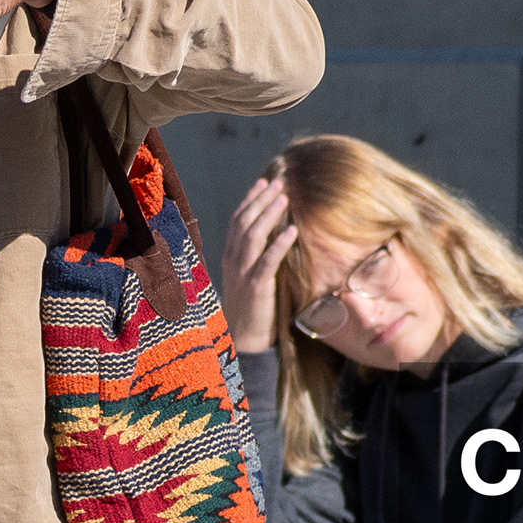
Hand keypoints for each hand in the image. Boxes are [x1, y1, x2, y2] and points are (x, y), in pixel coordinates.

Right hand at [223, 168, 298, 354]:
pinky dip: (279, 244)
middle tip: (278, 182)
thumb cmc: (253, 309)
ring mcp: (242, 273)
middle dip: (261, 200)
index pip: (238, 221)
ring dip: (269, 214)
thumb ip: (258, 257)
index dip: (250, 200)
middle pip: (245, 222)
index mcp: (230, 256)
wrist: (243, 340)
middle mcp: (233, 260)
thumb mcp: (251, 278)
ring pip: (253, 236)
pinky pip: (268, 261)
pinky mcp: (256, 287)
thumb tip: (277, 237)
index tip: (264, 182)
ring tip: (284, 197)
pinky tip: (292, 230)